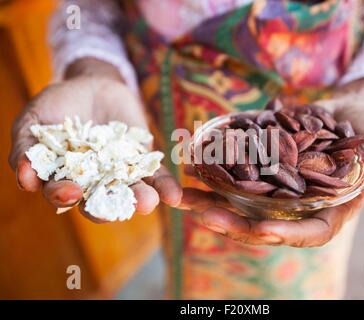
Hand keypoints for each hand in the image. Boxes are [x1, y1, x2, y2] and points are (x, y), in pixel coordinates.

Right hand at [9, 58, 181, 221]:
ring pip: (131, 192)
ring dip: (141, 200)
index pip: (62, 195)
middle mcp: (94, 183)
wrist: (93, 84)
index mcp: (64, 179)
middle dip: (108, 207)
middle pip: (100, 202)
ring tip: (148, 202)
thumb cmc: (58, 105)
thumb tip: (25, 181)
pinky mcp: (144, 161)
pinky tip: (173, 196)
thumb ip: (26, 149)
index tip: (70, 192)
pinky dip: (165, 187)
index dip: (64, 196)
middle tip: (116, 210)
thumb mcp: (34, 122)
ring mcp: (121, 173)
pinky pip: (156, 177)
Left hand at [178, 78, 363, 246]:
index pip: (307, 234)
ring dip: (213, 203)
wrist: (349, 107)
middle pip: (265, 224)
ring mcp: (278, 190)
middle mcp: (299, 206)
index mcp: (329, 211)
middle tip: (205, 215)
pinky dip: (214, 176)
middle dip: (235, 224)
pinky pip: (237, 179)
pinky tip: (191, 169)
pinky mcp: (263, 170)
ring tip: (183, 197)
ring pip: (243, 205)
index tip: (260, 230)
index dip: (285, 235)